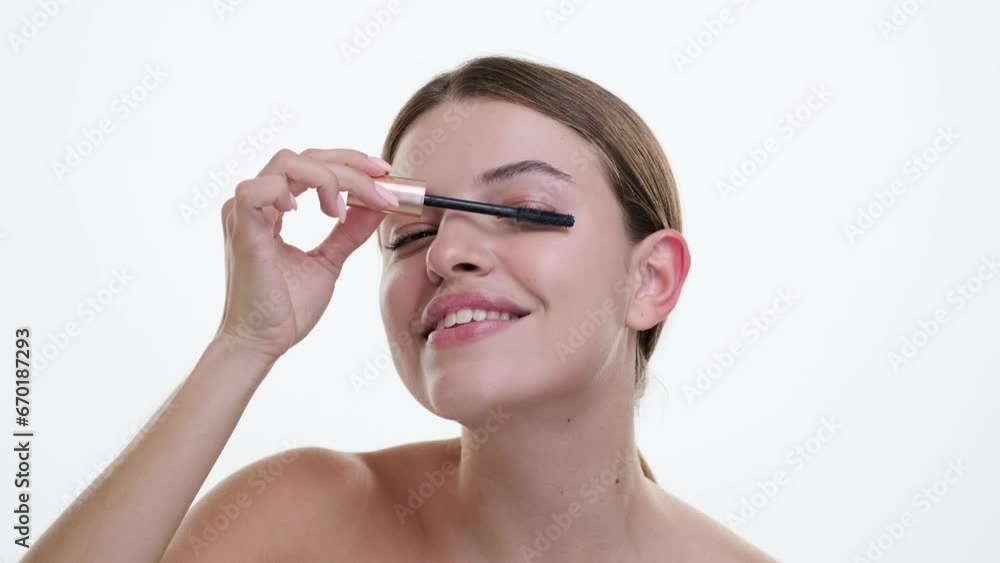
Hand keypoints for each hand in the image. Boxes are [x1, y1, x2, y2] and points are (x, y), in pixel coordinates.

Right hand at [214, 148, 398, 364]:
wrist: (265, 343)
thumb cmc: (287, 308)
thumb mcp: (329, 261)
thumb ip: (349, 232)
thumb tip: (378, 206)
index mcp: (270, 209)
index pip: (309, 166)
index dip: (349, 164)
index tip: (385, 175)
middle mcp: (254, 204)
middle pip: (303, 157)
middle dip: (350, 164)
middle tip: (383, 180)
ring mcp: (243, 213)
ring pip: (287, 163)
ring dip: (329, 178)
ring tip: (341, 211)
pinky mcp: (242, 230)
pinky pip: (257, 189)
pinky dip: (289, 191)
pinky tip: (313, 213)